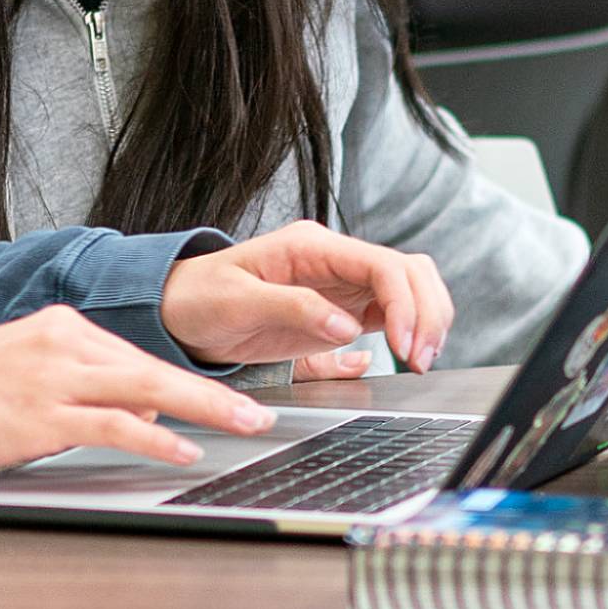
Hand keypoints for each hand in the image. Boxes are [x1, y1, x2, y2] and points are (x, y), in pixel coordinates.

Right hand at [0, 307, 275, 472]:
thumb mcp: (33, 373)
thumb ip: (89, 385)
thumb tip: (145, 411)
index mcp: (62, 325)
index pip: (137, 355)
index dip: (183, 385)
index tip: (225, 402)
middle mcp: (64, 342)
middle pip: (154, 365)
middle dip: (212, 393)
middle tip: (258, 413)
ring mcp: (55, 377)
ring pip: (146, 389)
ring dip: (203, 410)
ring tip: (242, 427)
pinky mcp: (44, 414)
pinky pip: (114, 426)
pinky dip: (155, 438)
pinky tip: (182, 450)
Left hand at [161, 221, 452, 373]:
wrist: (180, 311)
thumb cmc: (200, 298)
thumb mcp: (238, 302)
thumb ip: (293, 308)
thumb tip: (347, 326)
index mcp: (311, 246)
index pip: (383, 264)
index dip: (406, 304)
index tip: (405, 345)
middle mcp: (334, 259)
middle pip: (409, 271)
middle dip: (427, 313)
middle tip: (420, 359)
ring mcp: (341, 283)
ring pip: (408, 289)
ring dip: (425, 321)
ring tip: (419, 362)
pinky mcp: (341, 308)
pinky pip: (392, 312)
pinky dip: (410, 331)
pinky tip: (408, 357)